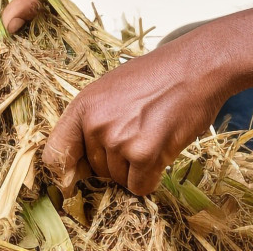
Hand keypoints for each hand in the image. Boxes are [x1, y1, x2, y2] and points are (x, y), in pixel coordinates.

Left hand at [42, 36, 228, 195]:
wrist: (198, 66)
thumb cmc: (161, 74)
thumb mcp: (114, 87)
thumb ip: (93, 119)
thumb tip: (76, 164)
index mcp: (84, 105)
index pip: (54, 155)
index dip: (66, 170)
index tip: (78, 175)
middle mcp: (96, 124)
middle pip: (95, 170)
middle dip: (117, 161)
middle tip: (141, 131)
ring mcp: (119, 140)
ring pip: (119, 179)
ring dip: (138, 167)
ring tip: (155, 131)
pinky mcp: (144, 154)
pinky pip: (140, 186)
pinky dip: (153, 175)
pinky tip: (164, 146)